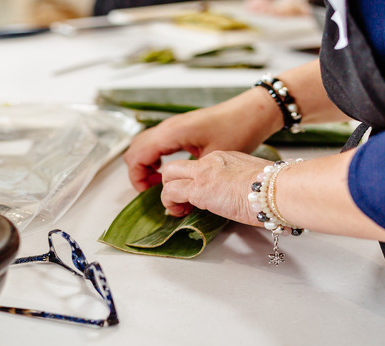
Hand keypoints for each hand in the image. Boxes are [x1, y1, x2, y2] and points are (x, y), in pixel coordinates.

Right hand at [123, 88, 281, 191]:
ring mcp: (172, 126)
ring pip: (143, 145)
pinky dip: (154, 157)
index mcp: (171, 133)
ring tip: (160, 182)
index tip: (149, 193)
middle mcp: (167, 127)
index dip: (137, 178)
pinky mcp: (180, 128)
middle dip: (138, 172)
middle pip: (134, 150)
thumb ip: (190, 176)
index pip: (136, 157)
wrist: (250, 112)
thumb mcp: (212, 158)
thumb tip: (176, 194)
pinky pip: (156, 142)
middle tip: (153, 190)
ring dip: (145, 164)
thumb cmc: (236, 131)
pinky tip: (168, 169)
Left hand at [160, 151, 269, 225]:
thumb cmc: (276, 189)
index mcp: (226, 158)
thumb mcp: (257, 181)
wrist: (277, 189)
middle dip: (172, 182)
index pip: (200, 165)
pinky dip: (170, 204)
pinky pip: (171, 193)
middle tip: (179, 199)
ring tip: (178, 209)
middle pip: (178, 166)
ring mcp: (203, 173)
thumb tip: (248, 200)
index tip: (198, 194)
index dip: (194, 181)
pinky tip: (179, 213)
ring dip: (169, 194)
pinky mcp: (198, 189)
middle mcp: (211, 161)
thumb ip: (245, 185)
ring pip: (169, 175)